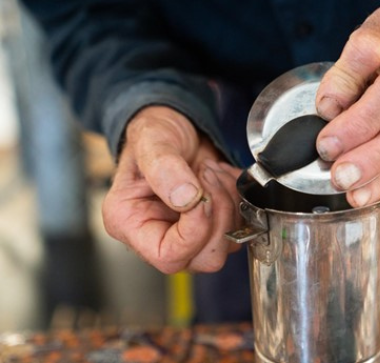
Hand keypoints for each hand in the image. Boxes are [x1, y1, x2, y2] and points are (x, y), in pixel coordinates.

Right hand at [102, 106, 241, 273]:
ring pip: (228, 244)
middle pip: (204, 258)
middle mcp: (160, 236)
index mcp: (131, 224)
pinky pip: (242, 228)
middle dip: (218, 214)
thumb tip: (187, 198)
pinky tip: (222, 178)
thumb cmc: (154, 133)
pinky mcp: (213, 226)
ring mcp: (189, 235)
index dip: (195, 231)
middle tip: (207, 175)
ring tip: (212, 172)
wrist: (175, 127)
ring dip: (230, 203)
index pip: (168, 256)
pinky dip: (240, 201)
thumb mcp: (151, 141)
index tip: (201, 197)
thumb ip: (164, 168)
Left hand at [316, 4, 379, 206]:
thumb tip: (328, 112)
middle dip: (359, 125)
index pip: (370, 46)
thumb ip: (345, 77)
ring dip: (373, 158)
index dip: (344, 80)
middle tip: (327, 149)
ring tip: (342, 178)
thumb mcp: (361, 50)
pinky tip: (362, 194)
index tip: (323, 108)